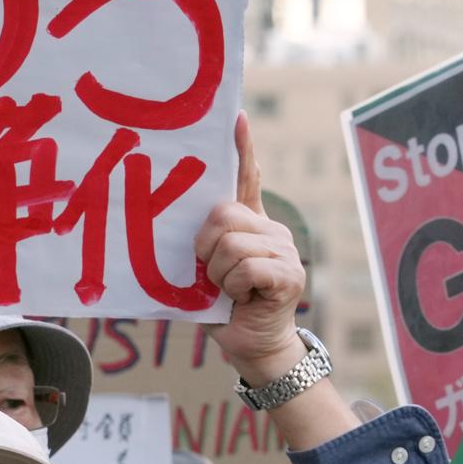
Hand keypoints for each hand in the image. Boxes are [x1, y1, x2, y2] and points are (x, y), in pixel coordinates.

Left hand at [196, 112, 305, 386]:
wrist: (252, 346)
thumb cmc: (224, 309)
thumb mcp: (206, 271)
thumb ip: (202, 244)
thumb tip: (173, 224)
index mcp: (251, 224)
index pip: (247, 178)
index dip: (242, 149)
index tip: (235, 117)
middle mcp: (271, 229)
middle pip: (225, 216)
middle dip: (207, 248)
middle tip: (210, 273)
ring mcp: (284, 249)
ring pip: (233, 245)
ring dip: (219, 274)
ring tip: (228, 290)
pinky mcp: (289, 273)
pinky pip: (246, 267)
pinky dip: (234, 287)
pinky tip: (243, 298)